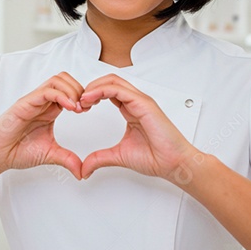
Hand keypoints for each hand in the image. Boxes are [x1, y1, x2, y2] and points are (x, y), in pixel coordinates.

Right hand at [0, 72, 84, 179]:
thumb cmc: (17, 151)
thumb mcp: (50, 154)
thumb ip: (67, 159)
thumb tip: (82, 172)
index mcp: (49, 110)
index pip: (70, 90)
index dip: (83, 97)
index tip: (89, 110)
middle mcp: (42, 102)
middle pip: (65, 79)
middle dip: (80, 90)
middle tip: (85, 107)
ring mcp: (33, 101)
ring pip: (57, 80)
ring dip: (72, 90)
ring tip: (78, 107)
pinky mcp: (24, 104)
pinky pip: (46, 91)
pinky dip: (61, 95)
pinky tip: (69, 108)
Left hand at [78, 74, 199, 181]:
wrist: (174, 164)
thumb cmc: (156, 157)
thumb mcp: (118, 156)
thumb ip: (99, 159)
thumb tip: (84, 168)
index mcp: (131, 110)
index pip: (107, 91)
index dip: (90, 96)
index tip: (78, 108)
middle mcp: (135, 102)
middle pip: (108, 81)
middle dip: (89, 88)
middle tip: (76, 102)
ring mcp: (140, 101)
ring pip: (112, 81)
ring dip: (93, 87)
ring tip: (81, 100)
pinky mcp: (144, 104)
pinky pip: (119, 89)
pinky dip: (101, 90)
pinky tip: (89, 99)